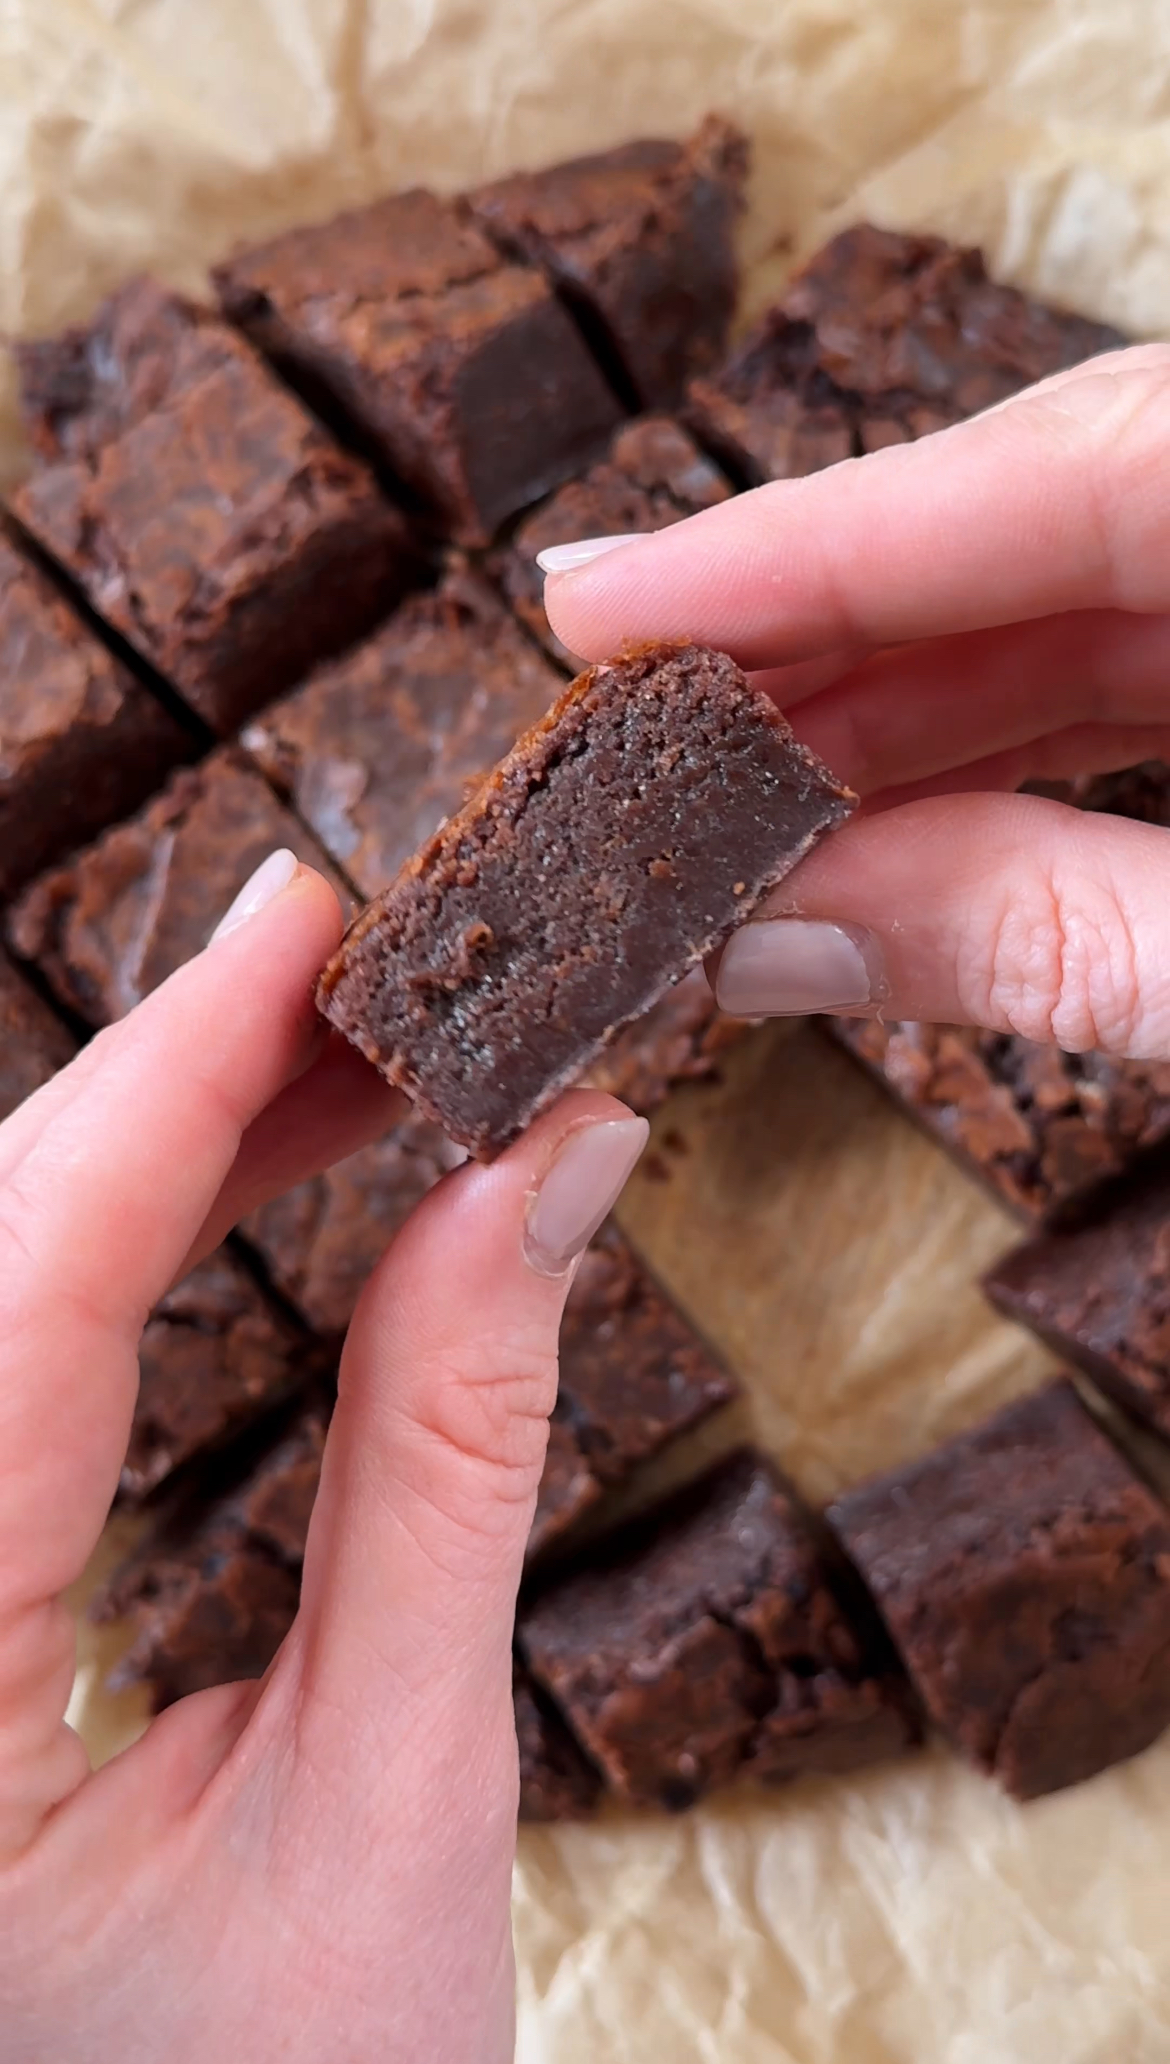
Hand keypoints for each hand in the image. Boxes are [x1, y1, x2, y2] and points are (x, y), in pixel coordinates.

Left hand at [0, 859, 646, 2063]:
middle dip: (169, 1091)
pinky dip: (126, 1255)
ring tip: (347, 1063)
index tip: (299, 923)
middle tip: (358, 971)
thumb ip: (450, 1465)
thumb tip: (545, 1174)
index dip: (167, 1082)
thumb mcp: (393, 1807)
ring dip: (155, 1157)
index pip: (17, 1302)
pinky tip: (251, 1184)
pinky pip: (11, 1375)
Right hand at [545, 343, 1169, 1057]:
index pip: (1022, 474)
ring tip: (728, 799)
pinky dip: (1015, 743)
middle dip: (818, 625)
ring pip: (1077, 594)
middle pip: (1024, 512)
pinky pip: (1146, 667)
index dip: (789, 546)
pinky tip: (886, 819)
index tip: (592, 605)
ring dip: (898, 703)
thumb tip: (785, 937)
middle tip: (630, 713)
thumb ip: (1054, 935)